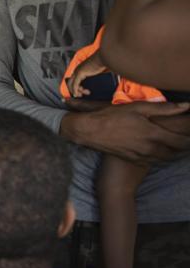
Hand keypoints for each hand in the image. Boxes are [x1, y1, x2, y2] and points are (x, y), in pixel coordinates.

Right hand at [61, 101, 189, 163]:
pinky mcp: (133, 159)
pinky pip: (153, 161)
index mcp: (154, 134)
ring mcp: (140, 156)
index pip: (181, 141)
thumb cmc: (113, 116)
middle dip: (185, 148)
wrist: (89, 131)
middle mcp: (149, 148)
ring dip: (175, 155)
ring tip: (180, 149)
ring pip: (165, 159)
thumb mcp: (138, 108)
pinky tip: (163, 153)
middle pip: (176, 153)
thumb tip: (186, 106)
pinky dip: (162, 158)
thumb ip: (164, 108)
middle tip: (188, 142)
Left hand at [68, 52, 107, 97]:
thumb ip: (94, 76)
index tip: (84, 90)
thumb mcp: (97, 71)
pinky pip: (75, 85)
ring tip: (84, 93)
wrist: (104, 57)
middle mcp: (77, 69)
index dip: (77, 87)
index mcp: (80, 68)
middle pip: (70, 83)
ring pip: (72, 84)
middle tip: (81, 95)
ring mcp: (77, 71)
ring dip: (77, 91)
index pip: (74, 80)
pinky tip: (77, 94)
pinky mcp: (80, 73)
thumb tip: (98, 82)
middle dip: (75, 90)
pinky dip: (75, 90)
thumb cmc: (103, 62)